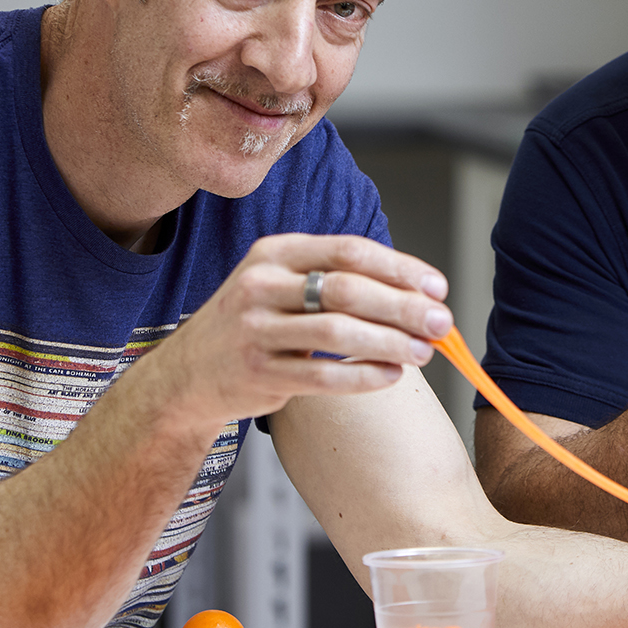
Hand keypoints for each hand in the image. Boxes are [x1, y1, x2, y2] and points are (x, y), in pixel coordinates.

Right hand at [126, 233, 450, 430]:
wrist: (185, 375)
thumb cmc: (251, 324)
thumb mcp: (279, 284)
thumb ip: (334, 280)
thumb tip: (414, 292)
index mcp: (274, 252)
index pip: (348, 251)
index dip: (399, 268)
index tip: (436, 287)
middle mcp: (260, 285)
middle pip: (349, 290)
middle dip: (403, 306)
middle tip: (441, 322)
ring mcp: (255, 329)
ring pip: (339, 333)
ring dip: (391, 342)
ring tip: (424, 351)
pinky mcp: (258, 372)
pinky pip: (325, 376)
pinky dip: (366, 375)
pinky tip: (392, 374)